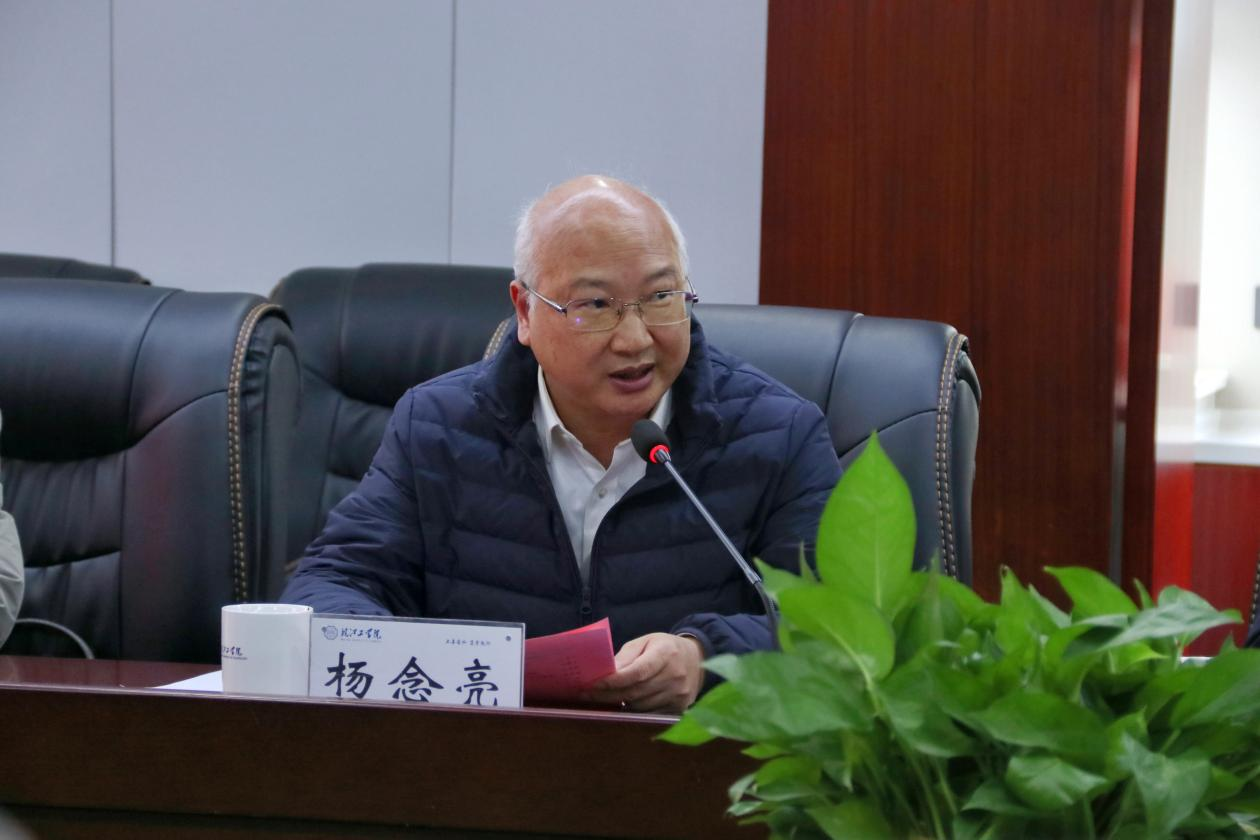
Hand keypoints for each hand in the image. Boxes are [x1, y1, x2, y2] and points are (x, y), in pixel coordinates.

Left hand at [587, 632, 704, 713]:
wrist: (697, 659)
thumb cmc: (665, 648)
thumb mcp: (646, 642)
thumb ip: (626, 656)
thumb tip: (606, 673)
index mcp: (666, 654)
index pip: (637, 672)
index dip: (614, 681)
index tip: (593, 684)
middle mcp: (675, 676)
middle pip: (636, 692)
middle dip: (608, 694)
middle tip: (587, 694)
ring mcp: (679, 695)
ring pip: (640, 706)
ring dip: (619, 703)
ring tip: (601, 699)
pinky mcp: (679, 708)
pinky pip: (649, 714)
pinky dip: (634, 711)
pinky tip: (622, 704)